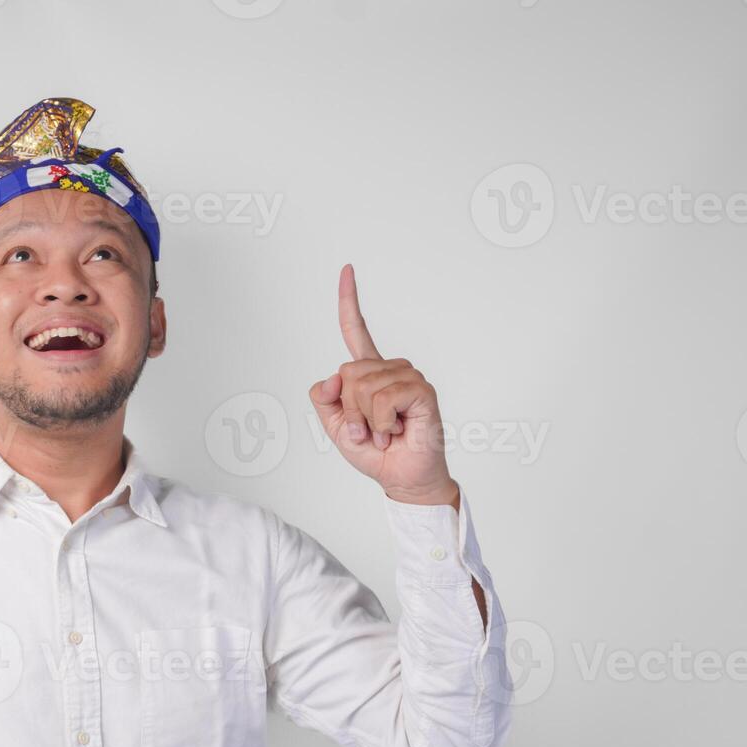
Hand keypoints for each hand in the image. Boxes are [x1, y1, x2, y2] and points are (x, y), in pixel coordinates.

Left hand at [307, 264, 457, 506]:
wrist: (400, 478)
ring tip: (384, 433)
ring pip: (362, 386)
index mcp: (369, 372)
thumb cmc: (374, 451)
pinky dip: (381, 422)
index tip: (347, 269)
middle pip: (347, 372)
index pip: (356, 330)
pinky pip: (383, 398)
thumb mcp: (335, 427)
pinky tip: (395, 431)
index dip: (349, 301)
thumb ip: (323, 399)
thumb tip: (332, 375)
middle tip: (369, 430)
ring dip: (366, 420)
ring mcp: (408, 377)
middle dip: (349, 410)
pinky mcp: (422, 391)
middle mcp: (390, 369)